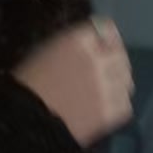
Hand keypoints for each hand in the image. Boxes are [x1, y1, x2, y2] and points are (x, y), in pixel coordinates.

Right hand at [11, 17, 133, 145]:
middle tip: (105, 69)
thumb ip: (70, 45)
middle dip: (113, 60)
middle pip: (120, 54)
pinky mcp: (110, 112)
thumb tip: (88, 44)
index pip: (105, 29)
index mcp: (78, 41)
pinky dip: (117, 104)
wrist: (26, 122)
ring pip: (125, 79)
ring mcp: (107, 87)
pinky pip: (125, 104)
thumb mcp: (44, 52)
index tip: (103, 43)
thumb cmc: (27, 85)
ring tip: (105, 90)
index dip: (105, 37)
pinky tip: (104, 106)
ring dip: (117, 82)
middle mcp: (98, 60)